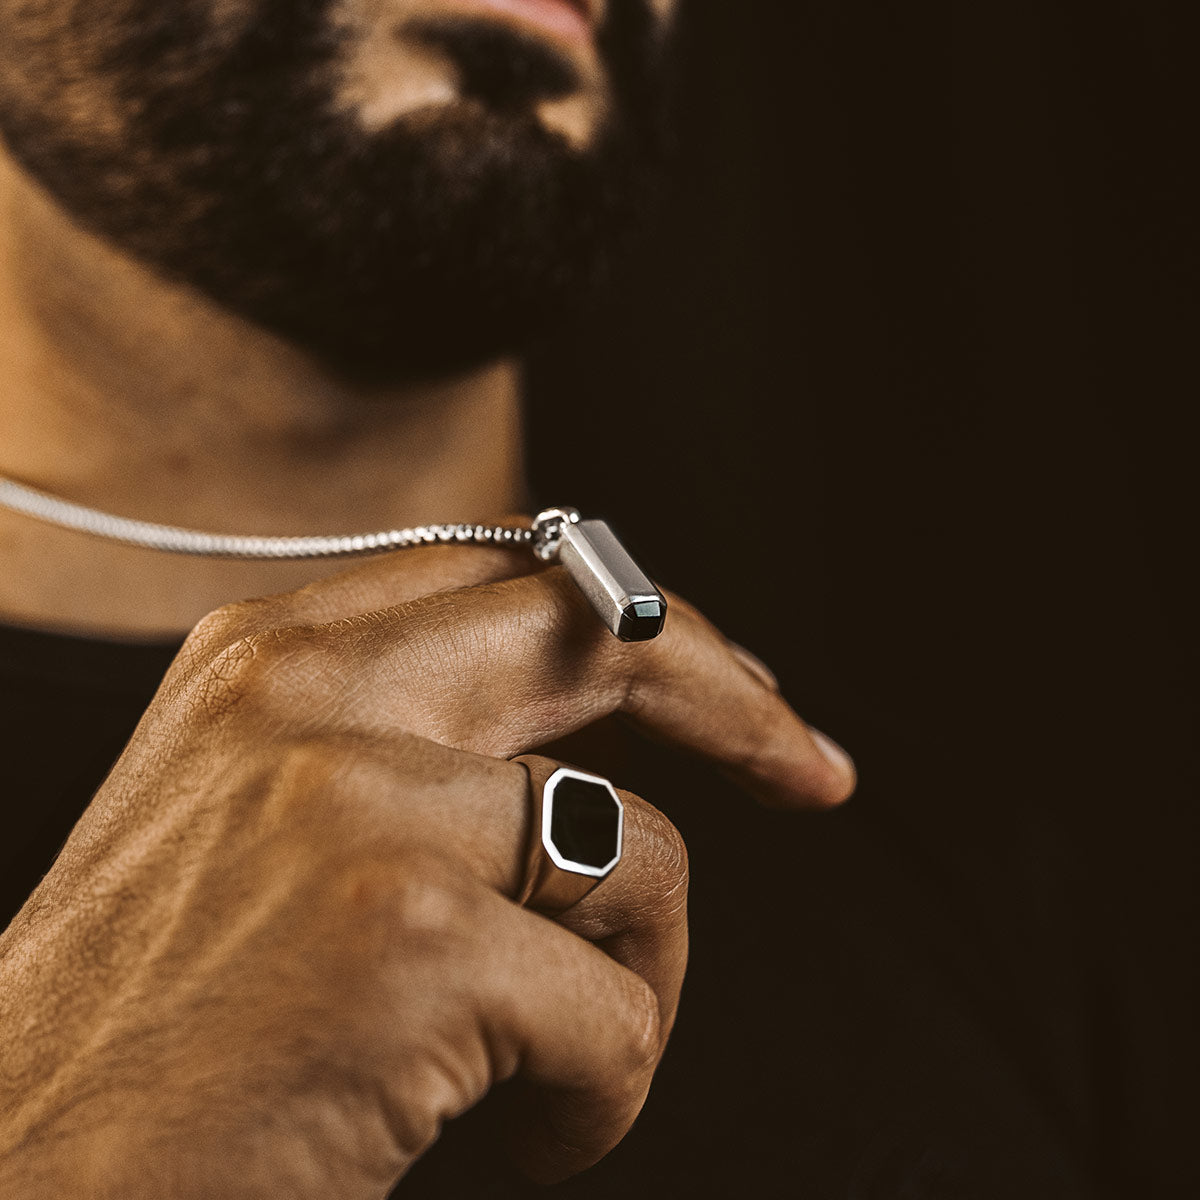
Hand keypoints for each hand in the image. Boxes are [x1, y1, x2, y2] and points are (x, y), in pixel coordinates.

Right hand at [0, 534, 852, 1197]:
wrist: (12, 1185)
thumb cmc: (149, 1028)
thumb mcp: (250, 824)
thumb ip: (392, 742)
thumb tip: (572, 751)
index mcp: (272, 657)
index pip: (513, 576)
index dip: (642, 621)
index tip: (725, 684)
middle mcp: (312, 697)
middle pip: (601, 628)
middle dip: (734, 699)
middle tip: (812, 771)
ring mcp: (363, 805)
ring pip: (638, 851)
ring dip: (639, 978)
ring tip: (557, 1071)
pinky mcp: (412, 942)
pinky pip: (617, 1009)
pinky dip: (602, 1091)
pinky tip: (522, 1137)